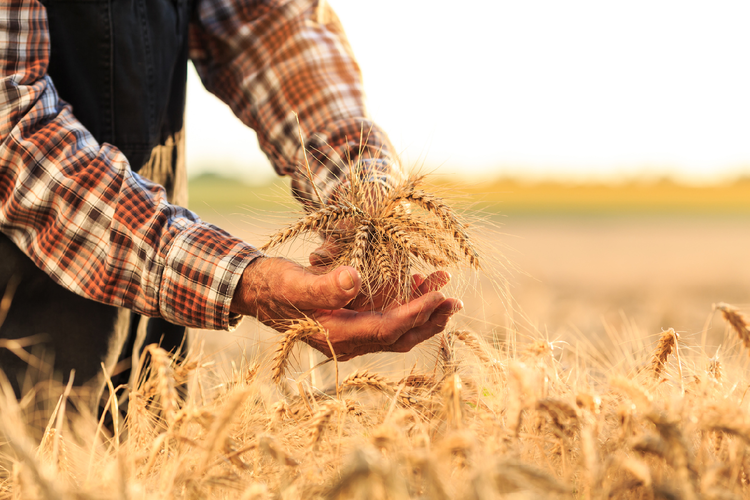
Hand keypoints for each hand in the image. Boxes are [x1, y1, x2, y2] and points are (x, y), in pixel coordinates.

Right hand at [230, 257, 461, 360]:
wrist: (256, 291)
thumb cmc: (274, 285)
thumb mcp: (295, 282)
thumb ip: (325, 285)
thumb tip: (355, 279)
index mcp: (338, 335)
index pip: (387, 329)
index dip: (416, 314)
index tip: (441, 296)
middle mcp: (348, 341)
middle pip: (399, 336)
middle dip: (430, 319)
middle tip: (456, 301)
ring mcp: (350, 335)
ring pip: (395, 329)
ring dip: (422, 311)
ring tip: (444, 289)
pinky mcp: (350, 323)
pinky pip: (385, 320)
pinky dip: (404, 306)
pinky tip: (416, 286)